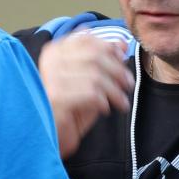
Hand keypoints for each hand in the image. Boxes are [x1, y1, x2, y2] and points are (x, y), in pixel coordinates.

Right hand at [39, 33, 133, 157]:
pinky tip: (105, 109)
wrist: (51, 138)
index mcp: (55, 52)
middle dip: (117, 70)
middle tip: (127, 84)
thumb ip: (104, 61)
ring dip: (114, 90)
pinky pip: (91, 94)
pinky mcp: (56, 99)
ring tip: (120, 102)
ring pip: (96, 76)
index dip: (110, 48)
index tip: (122, 60)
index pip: (88, 40)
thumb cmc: (71, 109)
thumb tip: (122, 44)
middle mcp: (51, 62)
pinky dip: (104, 101)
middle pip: (95, 56)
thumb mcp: (89, 82)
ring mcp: (51, 79)